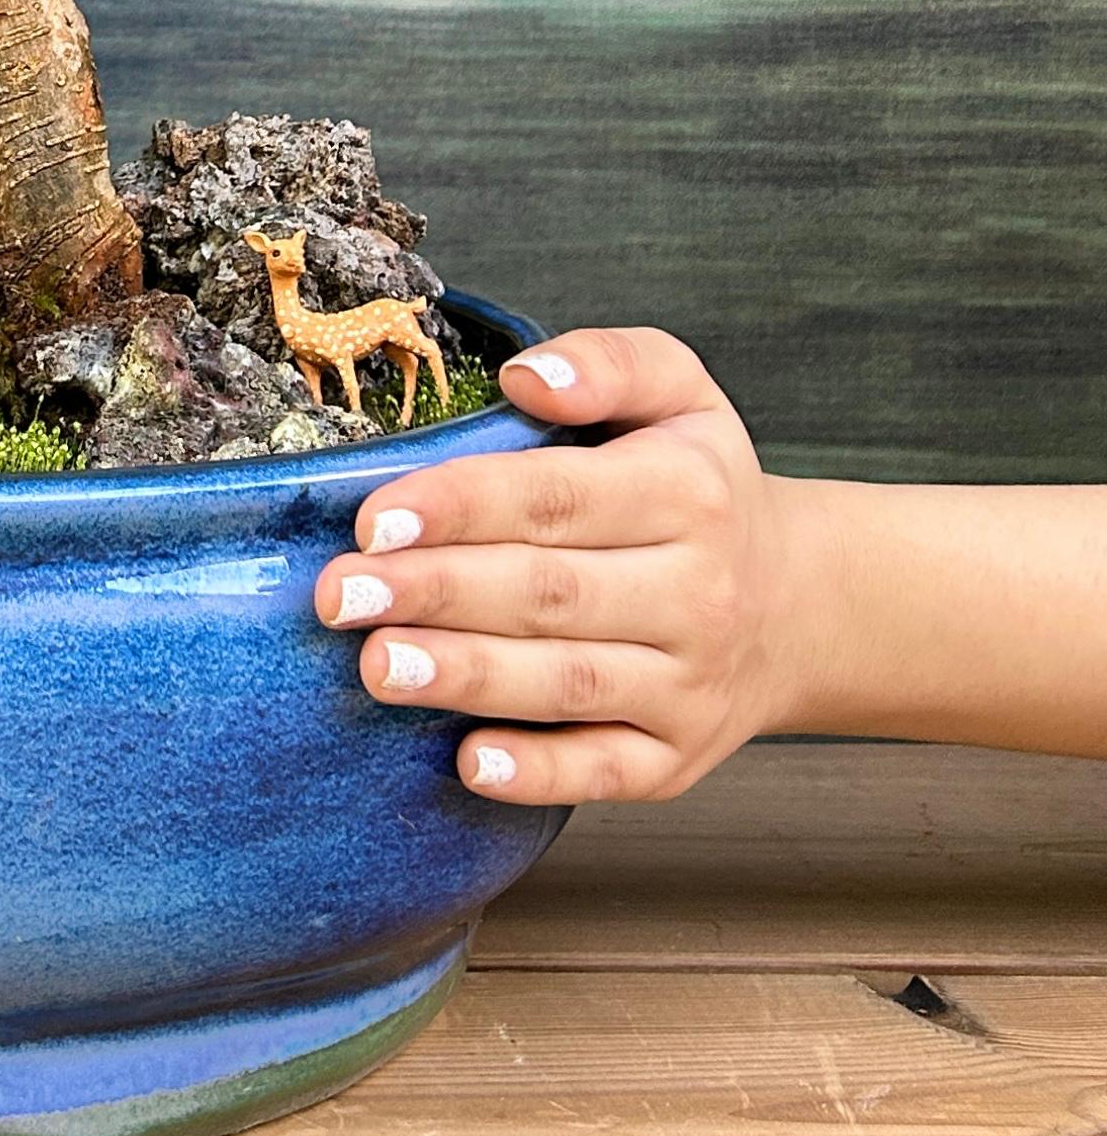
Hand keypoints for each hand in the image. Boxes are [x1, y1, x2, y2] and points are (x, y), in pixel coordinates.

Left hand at [314, 327, 808, 806]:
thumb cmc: (700, 485)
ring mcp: (690, 684)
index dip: (461, 507)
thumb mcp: (678, 392)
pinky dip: (538, 773)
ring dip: (467, 678)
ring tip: (375, 666)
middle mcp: (698, 593)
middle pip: (549, 593)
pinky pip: (606, 772)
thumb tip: (523, 377)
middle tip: (340, 595)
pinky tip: (466, 762)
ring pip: (568, 683)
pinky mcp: (678, 758)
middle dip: (436, 594)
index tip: (374, 519)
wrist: (796, 605)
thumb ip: (606, 363)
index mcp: (688, 493)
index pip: (558, 498)